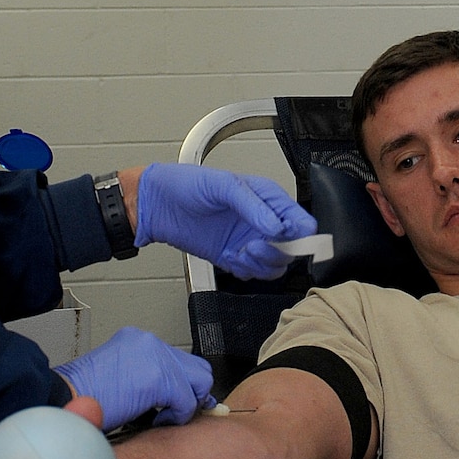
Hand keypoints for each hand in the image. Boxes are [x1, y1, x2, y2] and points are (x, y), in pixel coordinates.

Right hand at [57, 325, 212, 429]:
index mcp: (139, 340)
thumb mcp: (120, 378)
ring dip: (185, 404)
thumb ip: (148, 380)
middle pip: (197, 367)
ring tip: (162, 417)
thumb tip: (175, 398)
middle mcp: (150, 342)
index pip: (180, 360)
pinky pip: (186, 401)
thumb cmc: (83, 396)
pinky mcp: (159, 378)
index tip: (181, 402)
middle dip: (193, 392)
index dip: (185, 384)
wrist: (64, 398)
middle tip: (178, 412)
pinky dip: (177, 416)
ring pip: (198, 382)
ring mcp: (156, 357)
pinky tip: (155, 421)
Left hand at [134, 164, 315, 279]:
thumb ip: (252, 206)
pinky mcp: (234, 258)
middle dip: (277, 252)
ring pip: (275, 266)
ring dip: (261, 265)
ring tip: (241, 253)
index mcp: (268, 199)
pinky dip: (245, 271)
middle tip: (255, 246)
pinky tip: (230, 258)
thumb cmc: (186, 185)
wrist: (157, 205)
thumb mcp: (223, 186)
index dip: (300, 234)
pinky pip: (253, 273)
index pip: (300, 221)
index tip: (285, 238)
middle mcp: (262, 221)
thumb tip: (275, 226)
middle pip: (292, 249)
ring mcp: (249, 241)